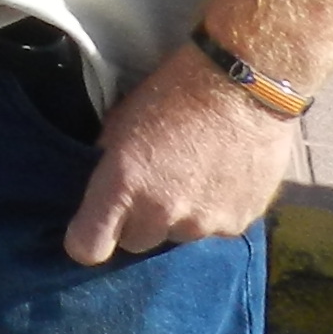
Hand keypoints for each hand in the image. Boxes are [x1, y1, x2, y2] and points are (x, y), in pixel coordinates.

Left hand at [62, 46, 296, 266]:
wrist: (245, 86)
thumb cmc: (176, 93)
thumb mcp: (122, 121)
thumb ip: (109, 164)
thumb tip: (103, 189)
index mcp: (124, 186)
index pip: (88, 246)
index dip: (87, 238)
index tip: (95, 226)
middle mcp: (162, 214)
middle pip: (136, 242)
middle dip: (138, 220)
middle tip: (152, 186)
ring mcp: (204, 223)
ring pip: (178, 235)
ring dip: (180, 215)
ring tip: (194, 176)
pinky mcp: (239, 223)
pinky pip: (216, 228)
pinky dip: (215, 210)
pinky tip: (222, 177)